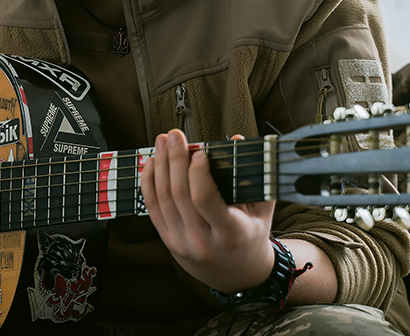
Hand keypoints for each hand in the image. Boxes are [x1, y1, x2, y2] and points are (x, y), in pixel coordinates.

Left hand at [140, 129, 275, 292]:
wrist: (237, 275)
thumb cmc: (251, 236)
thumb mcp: (261, 209)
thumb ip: (253, 175)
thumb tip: (235, 140)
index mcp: (230, 233)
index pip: (204, 199)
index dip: (198, 172)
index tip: (200, 151)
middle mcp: (202, 241)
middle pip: (179, 194)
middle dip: (174, 158)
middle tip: (174, 135)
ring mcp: (181, 243)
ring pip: (162, 198)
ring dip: (159, 165)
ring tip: (162, 142)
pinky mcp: (167, 241)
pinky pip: (151, 207)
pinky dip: (149, 182)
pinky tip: (152, 163)